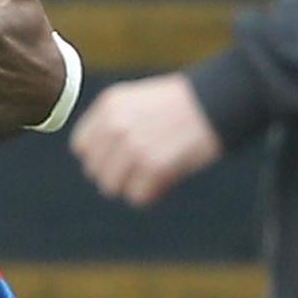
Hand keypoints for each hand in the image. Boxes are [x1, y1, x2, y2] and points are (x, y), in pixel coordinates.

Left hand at [71, 73, 221, 206]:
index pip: (81, 147)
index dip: (100, 158)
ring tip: (153, 175)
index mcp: (108, 106)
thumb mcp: (135, 100)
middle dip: (117, 175)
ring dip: (132, 186)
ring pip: (112, 187)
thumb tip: (94, 160)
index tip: (119, 159)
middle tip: (141, 170)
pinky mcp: (154, 166)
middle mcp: (115, 125)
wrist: (216, 102)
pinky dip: (151, 194)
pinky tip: (165, 180)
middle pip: (95, 171)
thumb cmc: (180, 104)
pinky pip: (137, 197)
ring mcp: (133, 146)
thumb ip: (111, 124)